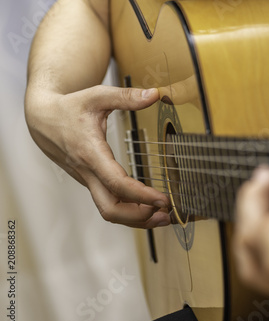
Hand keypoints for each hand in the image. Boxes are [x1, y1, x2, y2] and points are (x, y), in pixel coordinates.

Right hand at [25, 85, 170, 227]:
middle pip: (111, 208)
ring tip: (162, 216)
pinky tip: (146, 208)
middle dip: (139, 217)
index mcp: (90, 153)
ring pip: (109, 210)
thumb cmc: (69, 108)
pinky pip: (109, 203)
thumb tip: (154, 94)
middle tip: (166, 214)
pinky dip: (128, 211)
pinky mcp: (90, 182)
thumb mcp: (97, 96)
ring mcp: (88, 180)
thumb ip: (126, 96)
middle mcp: (88, 172)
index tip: (163, 200)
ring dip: (136, 218)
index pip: (117, 184)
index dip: (141, 196)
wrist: (42, 118)